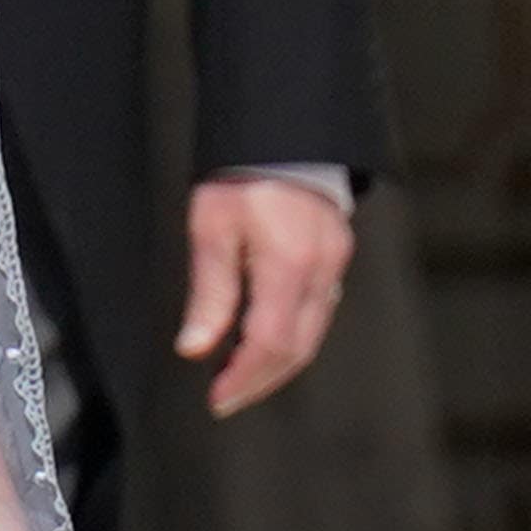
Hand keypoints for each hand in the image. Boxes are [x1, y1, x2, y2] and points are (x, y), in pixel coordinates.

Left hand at [175, 174, 354, 417]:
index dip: (245, 377)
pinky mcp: (336, 257)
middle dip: (260, 380)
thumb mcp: (211, 229)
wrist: (281, 133)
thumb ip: (209, 293)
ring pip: (312, 335)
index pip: (272, 343)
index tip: (217, 397)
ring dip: (276, 363)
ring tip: (236, 374)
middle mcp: (321, 272)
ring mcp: (335, 265)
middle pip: (297, 349)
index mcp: (288, 265)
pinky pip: (318, 312)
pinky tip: (263, 340)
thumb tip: (195, 347)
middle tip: (225, 397)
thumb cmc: (241, 175)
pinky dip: (291, 336)